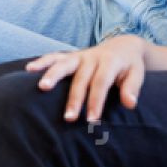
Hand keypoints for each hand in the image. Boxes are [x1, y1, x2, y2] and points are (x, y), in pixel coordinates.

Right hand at [26, 35, 151, 122]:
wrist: (123, 46)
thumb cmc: (130, 66)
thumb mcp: (137, 74)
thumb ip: (132, 88)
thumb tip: (130, 104)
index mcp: (110, 61)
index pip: (101, 82)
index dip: (96, 101)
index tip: (92, 119)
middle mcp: (93, 57)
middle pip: (81, 78)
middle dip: (75, 98)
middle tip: (69, 118)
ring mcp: (80, 55)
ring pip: (65, 64)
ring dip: (53, 75)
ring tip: (42, 87)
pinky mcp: (71, 56)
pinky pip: (55, 57)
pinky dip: (42, 62)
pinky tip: (29, 69)